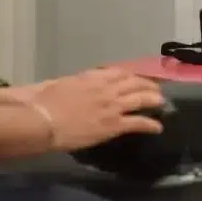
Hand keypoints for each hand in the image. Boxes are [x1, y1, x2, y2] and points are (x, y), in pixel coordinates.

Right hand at [0, 68, 165, 151]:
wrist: (41, 121)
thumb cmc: (40, 103)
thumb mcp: (53, 85)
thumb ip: (66, 84)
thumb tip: (65, 86)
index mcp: (90, 77)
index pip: (117, 72)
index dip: (130, 74)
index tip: (136, 76)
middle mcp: (105, 88)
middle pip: (133, 82)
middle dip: (147, 84)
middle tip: (155, 87)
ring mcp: (112, 106)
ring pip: (141, 98)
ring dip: (153, 99)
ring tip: (161, 102)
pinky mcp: (113, 124)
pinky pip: (138, 122)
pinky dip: (150, 124)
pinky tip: (158, 128)